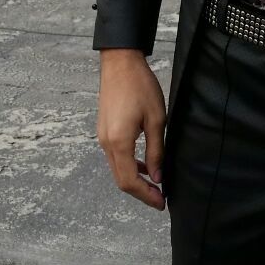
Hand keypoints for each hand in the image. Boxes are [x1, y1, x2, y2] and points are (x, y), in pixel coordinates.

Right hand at [97, 48, 166, 210]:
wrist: (120, 62)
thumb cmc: (140, 86)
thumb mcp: (156, 119)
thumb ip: (156, 151)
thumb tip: (157, 176)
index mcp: (118, 141)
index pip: (129, 181)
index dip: (146, 195)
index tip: (161, 202)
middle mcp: (106, 142)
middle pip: (120, 179)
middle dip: (140, 192)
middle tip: (160, 198)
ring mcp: (103, 136)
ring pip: (117, 168)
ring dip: (135, 179)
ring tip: (155, 183)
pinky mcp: (104, 129)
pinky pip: (115, 155)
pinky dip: (129, 165)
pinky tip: (144, 164)